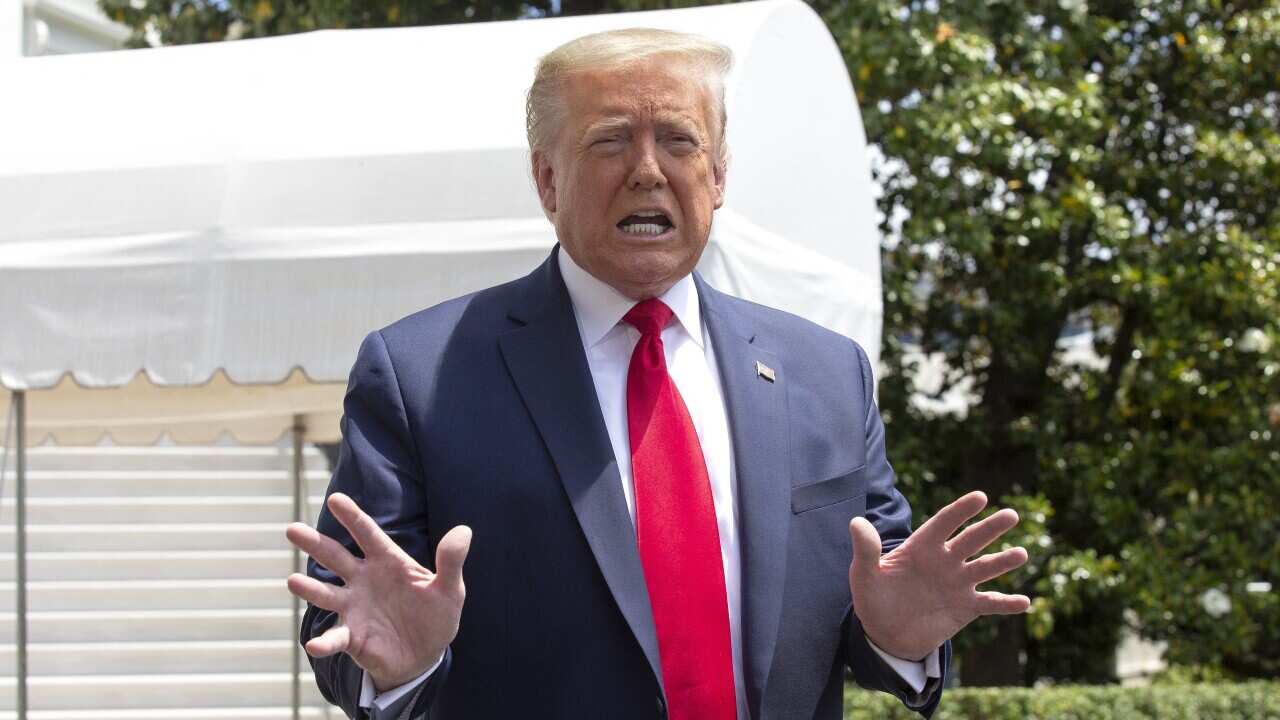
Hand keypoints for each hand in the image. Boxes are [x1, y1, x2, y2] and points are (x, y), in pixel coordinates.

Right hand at [285, 492, 471, 690]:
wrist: (426, 655)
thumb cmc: (436, 616)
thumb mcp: (450, 590)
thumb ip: (451, 562)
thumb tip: (464, 531)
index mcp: (388, 562)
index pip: (368, 534)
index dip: (353, 517)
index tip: (336, 498)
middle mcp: (364, 580)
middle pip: (336, 557)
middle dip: (315, 543)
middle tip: (291, 529)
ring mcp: (354, 607)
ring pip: (325, 593)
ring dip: (309, 588)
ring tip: (293, 581)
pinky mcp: (351, 637)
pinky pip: (335, 638)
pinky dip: (325, 642)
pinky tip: (316, 644)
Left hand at [848, 491, 1029, 660]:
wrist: (886, 633)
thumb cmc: (874, 597)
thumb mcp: (865, 575)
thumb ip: (866, 550)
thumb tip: (856, 522)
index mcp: (922, 546)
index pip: (944, 523)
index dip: (960, 510)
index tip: (980, 497)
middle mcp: (945, 560)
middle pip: (971, 540)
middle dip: (990, 528)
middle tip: (1011, 515)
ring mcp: (958, 583)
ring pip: (985, 567)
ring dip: (1003, 561)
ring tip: (1021, 554)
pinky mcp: (966, 607)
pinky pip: (990, 603)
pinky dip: (1006, 604)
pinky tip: (1024, 602)